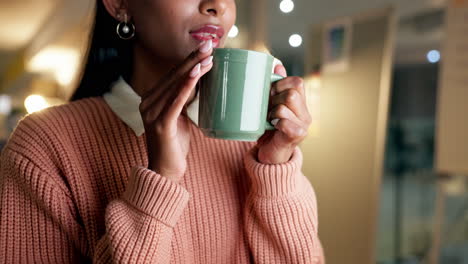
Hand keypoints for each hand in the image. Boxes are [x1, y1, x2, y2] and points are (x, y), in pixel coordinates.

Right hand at [139, 40, 213, 180]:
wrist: (166, 171)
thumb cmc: (175, 144)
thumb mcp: (181, 116)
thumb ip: (185, 99)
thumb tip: (201, 81)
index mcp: (151, 99)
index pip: (172, 75)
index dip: (188, 60)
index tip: (205, 48)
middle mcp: (147, 103)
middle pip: (173, 76)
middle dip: (193, 59)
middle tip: (209, 45)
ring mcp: (152, 113)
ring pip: (175, 85)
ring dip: (193, 69)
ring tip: (208, 57)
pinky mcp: (161, 124)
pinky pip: (176, 101)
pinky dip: (187, 85)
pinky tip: (197, 73)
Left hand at [256, 64, 311, 163]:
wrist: (270, 157)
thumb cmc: (269, 131)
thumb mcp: (270, 106)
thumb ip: (276, 87)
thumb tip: (276, 65)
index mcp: (301, 103)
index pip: (297, 82)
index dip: (280, 84)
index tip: (270, 93)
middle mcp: (305, 113)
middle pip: (291, 93)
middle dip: (274, 99)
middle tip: (267, 109)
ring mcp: (303, 125)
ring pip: (285, 106)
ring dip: (272, 112)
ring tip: (269, 121)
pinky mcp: (298, 136)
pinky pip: (285, 122)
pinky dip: (276, 123)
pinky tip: (273, 128)